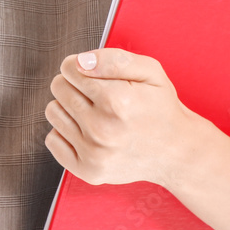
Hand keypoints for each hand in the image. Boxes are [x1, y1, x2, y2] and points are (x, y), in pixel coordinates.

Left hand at [44, 47, 202, 186]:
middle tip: (96, 94)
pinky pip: (52, 140)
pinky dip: (65, 133)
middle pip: (58, 88)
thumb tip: (79, 62)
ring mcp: (94, 153)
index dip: (81, 66)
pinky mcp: (88, 171)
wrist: (176, 151)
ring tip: (93, 112)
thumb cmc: (160, 107)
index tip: (94, 74)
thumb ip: (113, 59)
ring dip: (68, 108)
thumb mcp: (150, 71)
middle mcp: (103, 129)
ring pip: (52, 112)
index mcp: (117, 100)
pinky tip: (88, 132)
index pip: (69, 68)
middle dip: (73, 85)